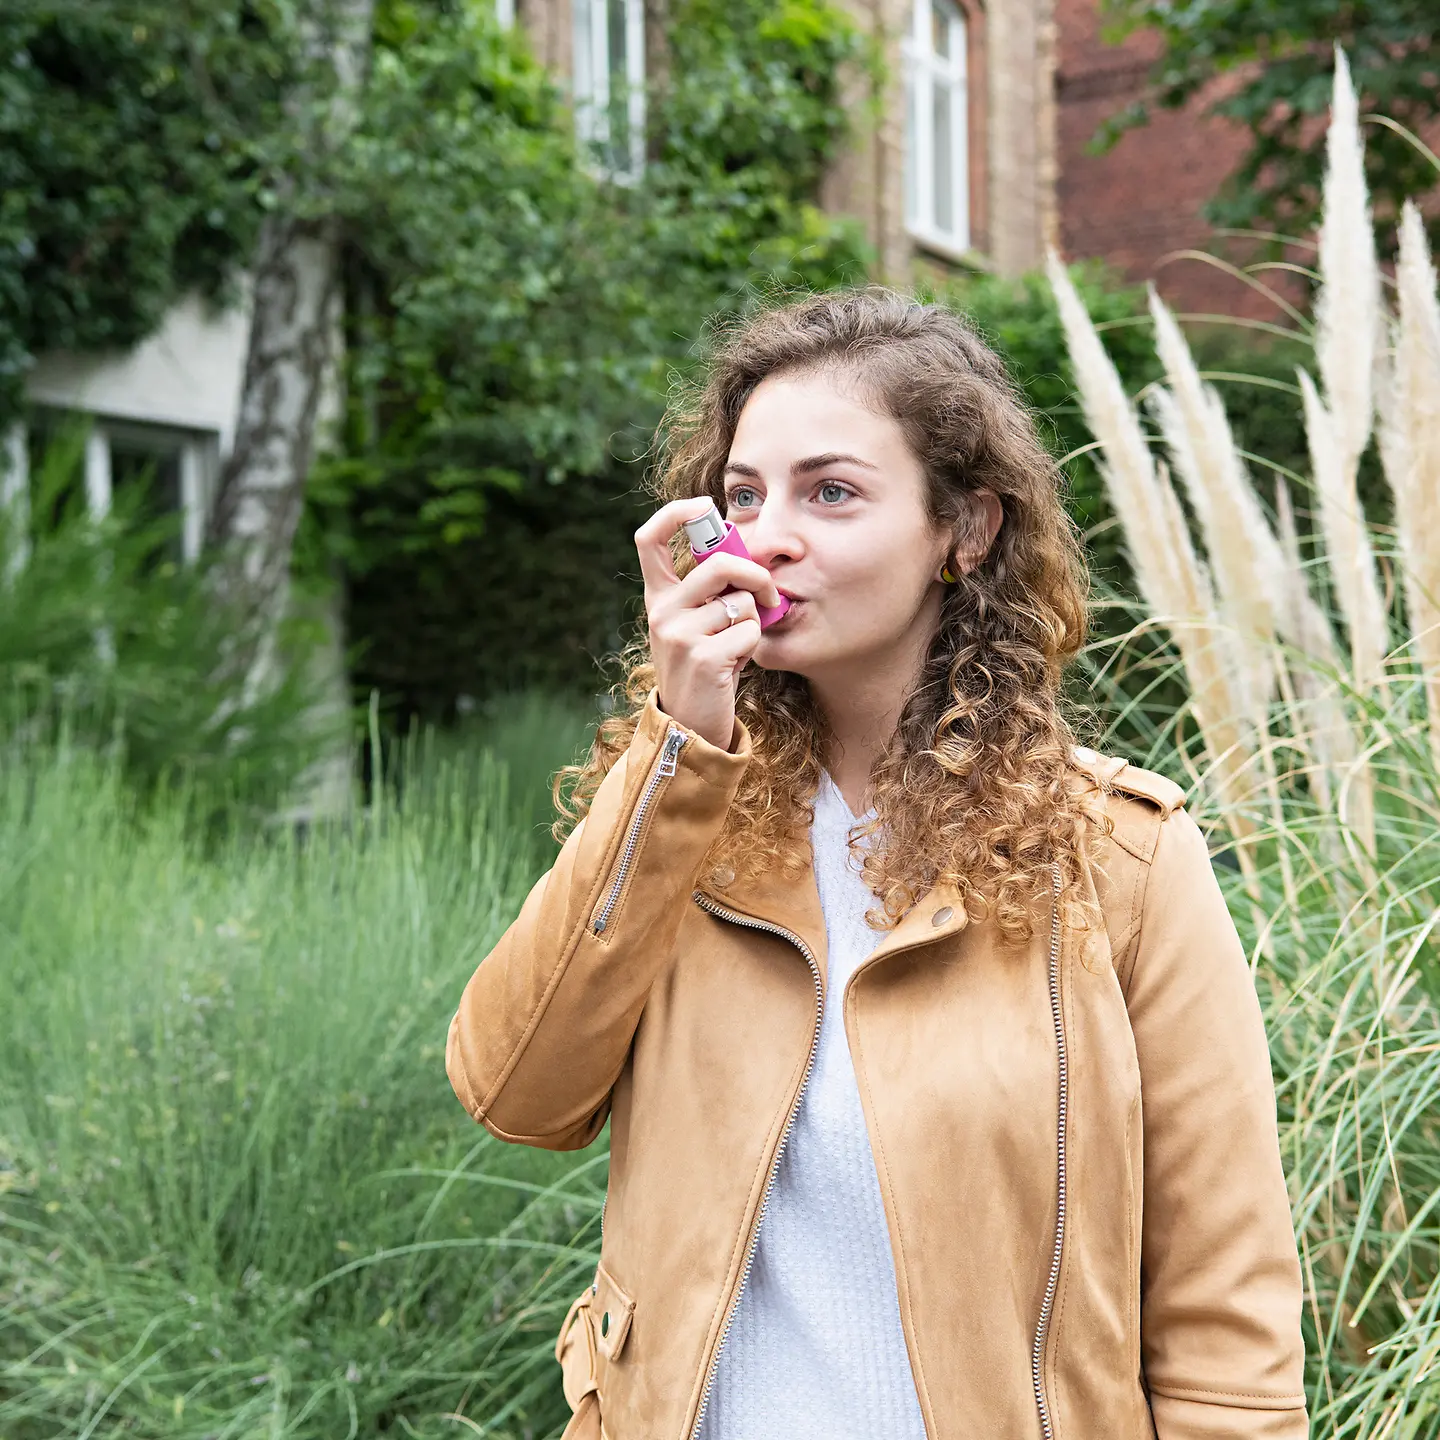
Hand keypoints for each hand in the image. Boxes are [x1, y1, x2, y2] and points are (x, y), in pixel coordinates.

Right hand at [634, 498, 783, 750]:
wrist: (691, 726)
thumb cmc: (705, 667)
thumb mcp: (697, 624)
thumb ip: (711, 590)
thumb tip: (750, 553)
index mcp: (658, 597)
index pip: (649, 538)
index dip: (675, 513)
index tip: (705, 507)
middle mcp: (662, 612)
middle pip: (718, 564)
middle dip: (755, 575)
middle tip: (767, 594)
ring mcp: (679, 635)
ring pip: (741, 603)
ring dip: (752, 622)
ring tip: (736, 645)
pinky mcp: (702, 658)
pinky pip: (749, 632)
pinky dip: (753, 646)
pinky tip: (735, 665)